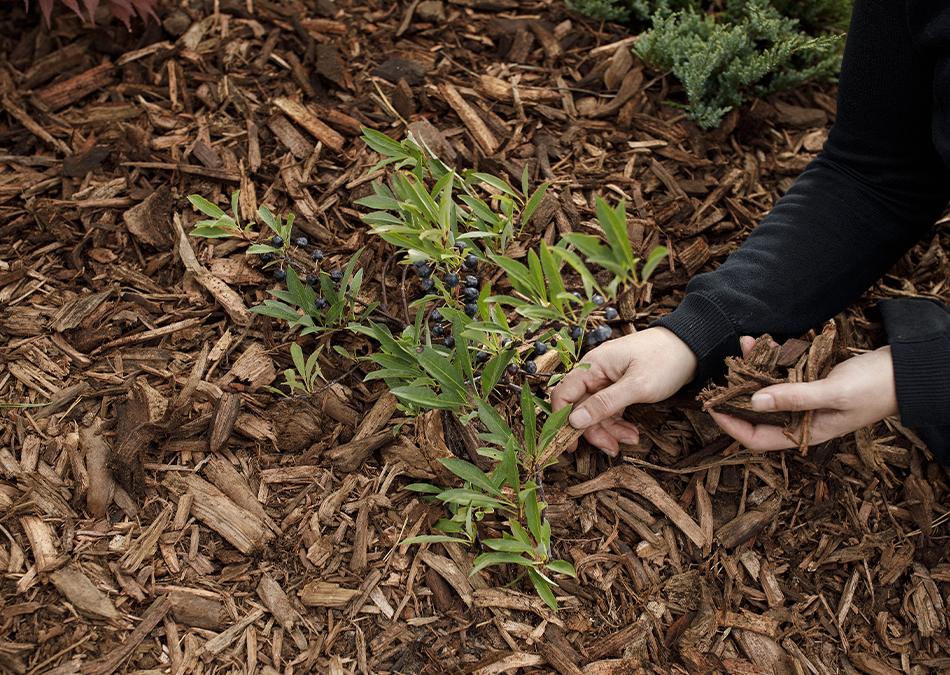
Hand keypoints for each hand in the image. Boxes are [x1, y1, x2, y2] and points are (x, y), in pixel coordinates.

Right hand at [551, 327, 698, 455]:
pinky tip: (632, 433)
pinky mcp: (620, 388)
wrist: (692, 348)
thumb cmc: (665, 360)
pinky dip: (619, 424)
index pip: (563, 393)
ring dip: (610, 430)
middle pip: (581, 408)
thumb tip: (574, 421)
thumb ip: (604, 404)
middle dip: (593, 430)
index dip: (562, 419)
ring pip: (597, 412)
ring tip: (631, 439)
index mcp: (593, 366)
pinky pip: (610, 410)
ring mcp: (608, 381)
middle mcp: (596, 372)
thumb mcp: (636, 386)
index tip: (569, 442)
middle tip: (611, 448)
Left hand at [709, 338, 898, 449]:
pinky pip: (782, 372)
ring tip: (741, 347)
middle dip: (737, 393)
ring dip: (752, 370)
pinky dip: (771, 359)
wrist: (907, 370)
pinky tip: (760, 341)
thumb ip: (794, 398)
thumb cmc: (875, 388)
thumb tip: (755, 402)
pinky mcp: (811, 380)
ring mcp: (806, 399)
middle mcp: (801, 418)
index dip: (732, 426)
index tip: (712, 408)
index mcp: (805, 432)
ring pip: (768, 389)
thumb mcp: (832, 393)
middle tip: (720, 373)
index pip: (757, 440)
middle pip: (758, 413)